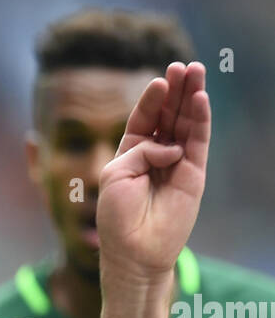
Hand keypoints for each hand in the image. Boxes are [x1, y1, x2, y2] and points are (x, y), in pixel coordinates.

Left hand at [96, 62, 209, 278]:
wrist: (134, 252)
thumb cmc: (117, 217)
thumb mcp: (116, 174)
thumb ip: (140, 150)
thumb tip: (170, 146)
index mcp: (132, 153)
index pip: (144, 118)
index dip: (152, 100)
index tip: (158, 82)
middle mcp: (155, 155)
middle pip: (169, 115)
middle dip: (176, 90)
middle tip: (183, 66)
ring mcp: (177, 163)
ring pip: (187, 124)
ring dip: (191, 97)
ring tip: (196, 71)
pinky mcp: (194, 174)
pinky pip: (199, 142)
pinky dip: (200, 120)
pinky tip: (200, 100)